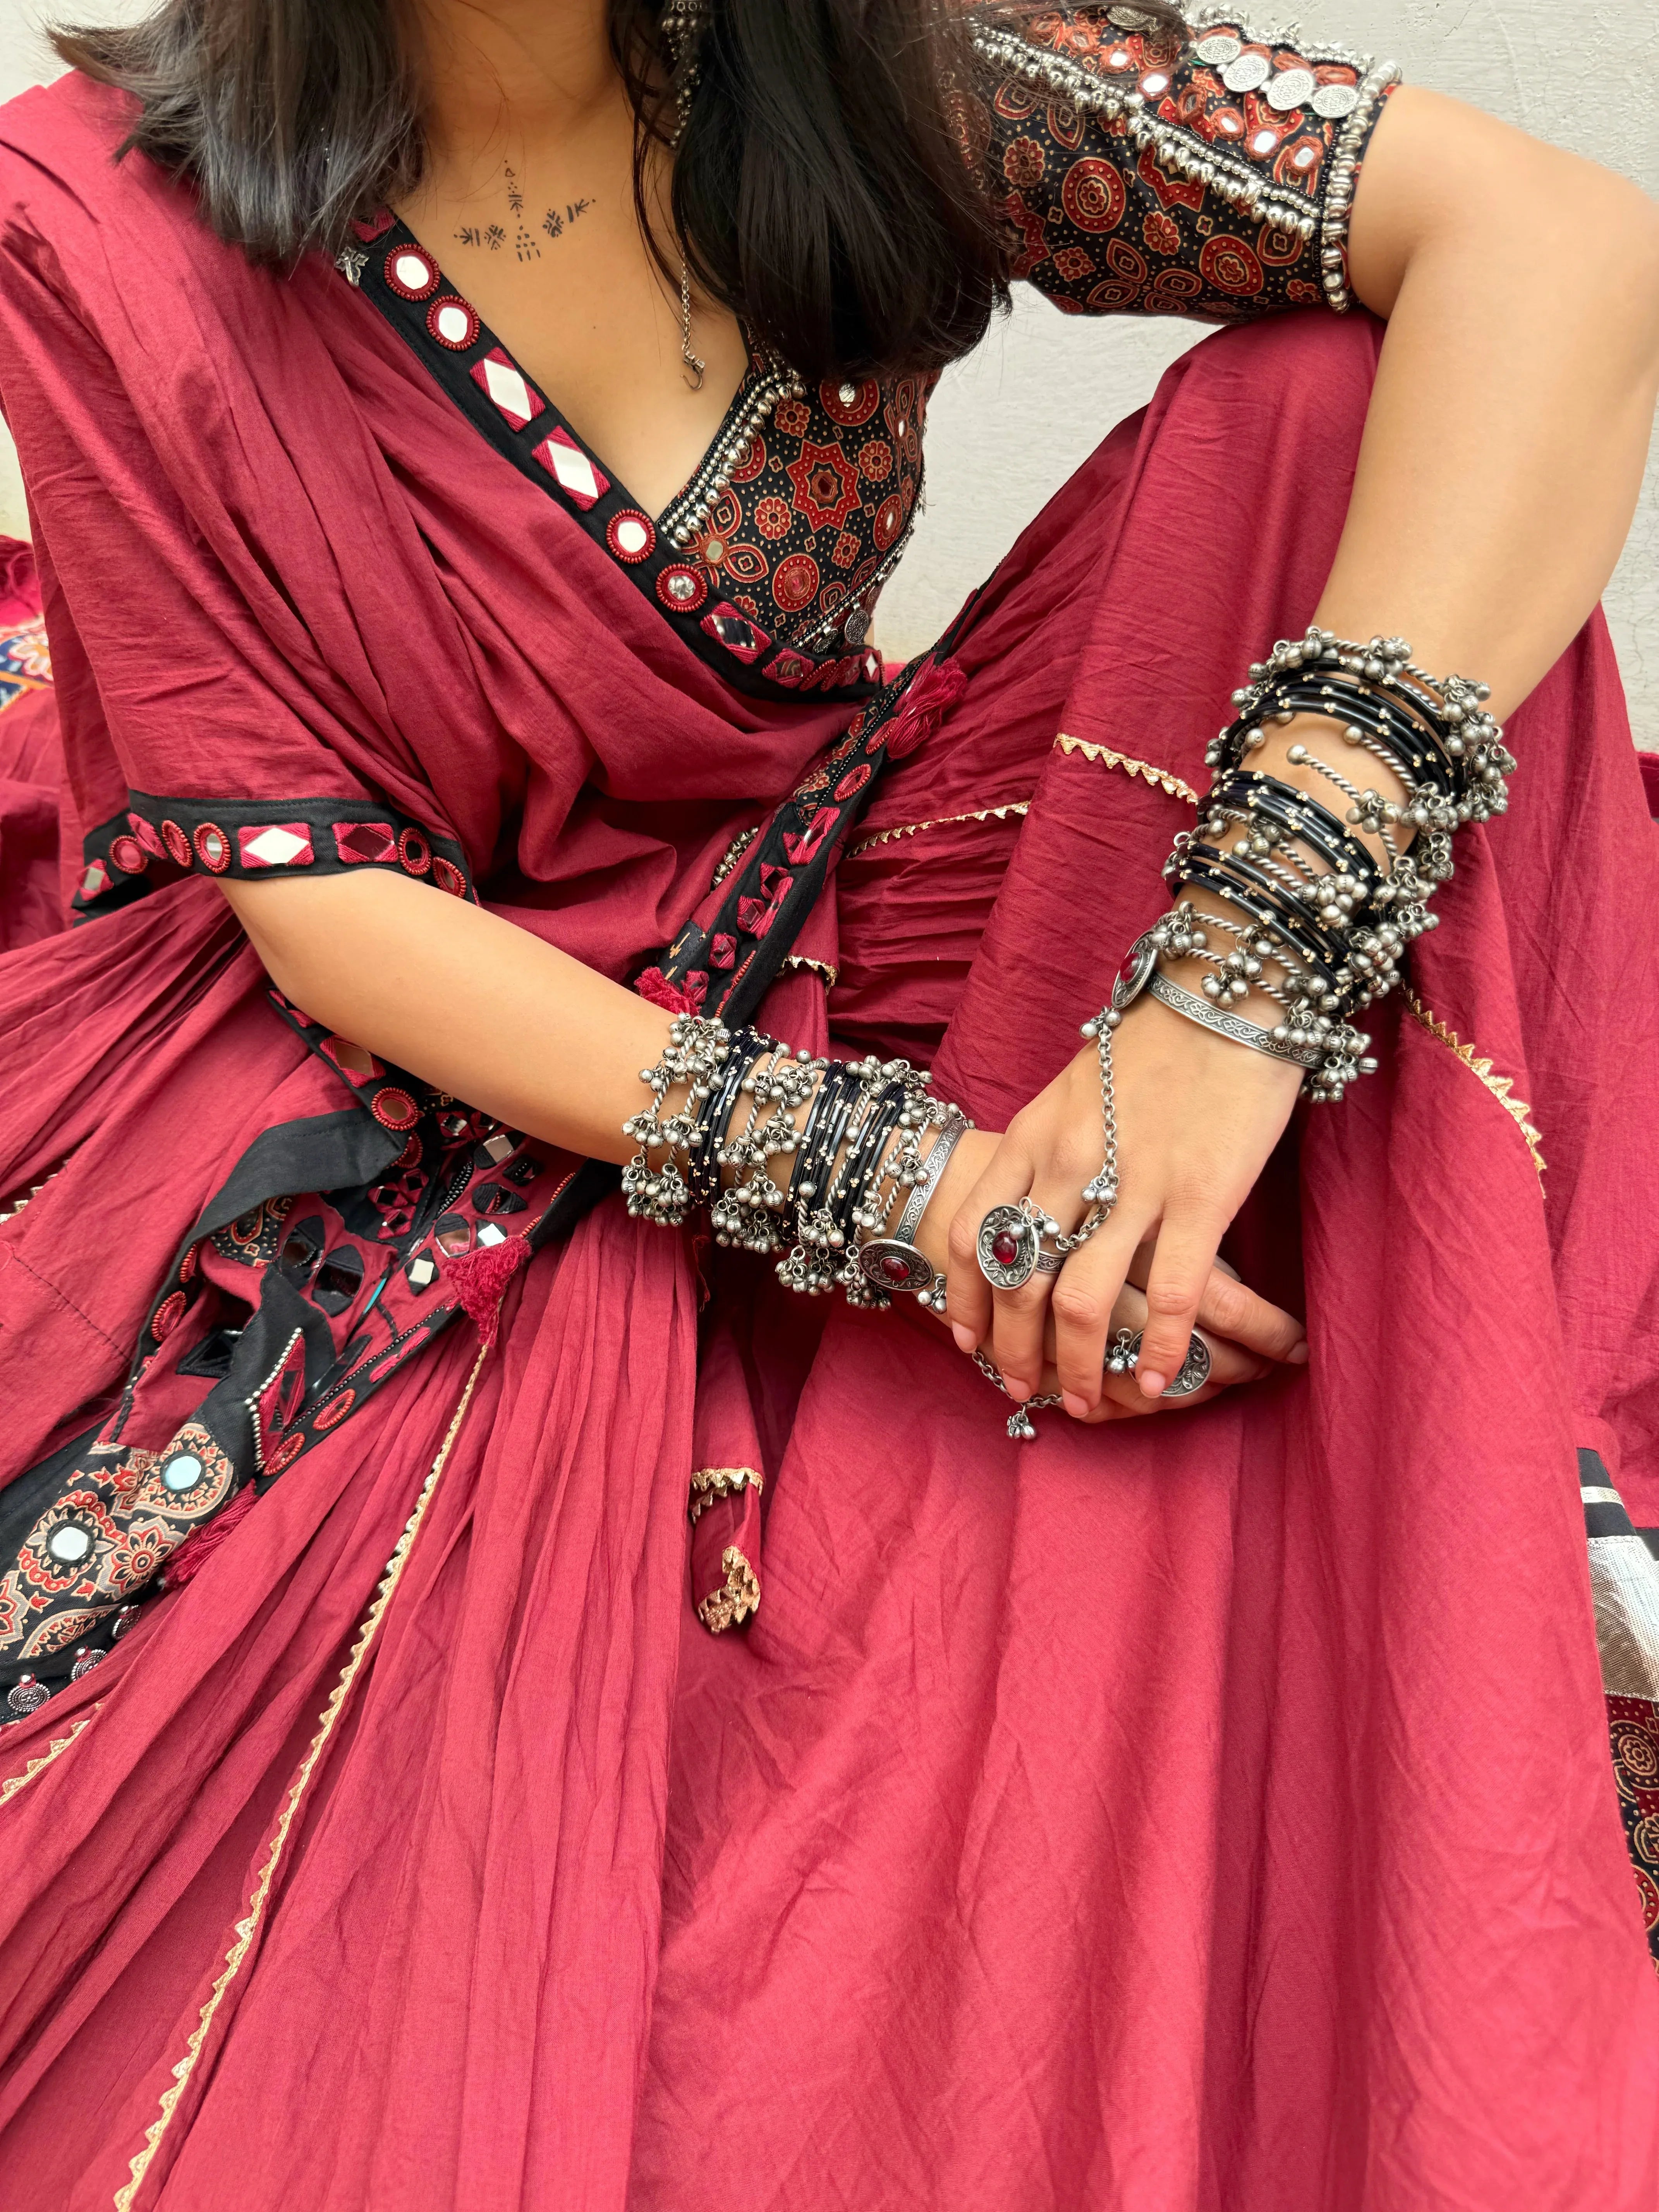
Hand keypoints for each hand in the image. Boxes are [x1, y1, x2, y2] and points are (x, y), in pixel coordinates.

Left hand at [942, 996, 1306, 1414]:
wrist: (1227, 991)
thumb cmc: (1156, 1041)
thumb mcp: (1075, 1089)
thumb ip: (1050, 1147)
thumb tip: (1034, 1201)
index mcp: (1031, 1136)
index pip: (971, 1236)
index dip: (964, 1300)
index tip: (967, 1343)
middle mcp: (1068, 1165)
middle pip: (1017, 1282)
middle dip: (1013, 1352)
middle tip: (1021, 1393)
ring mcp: (1132, 1183)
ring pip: (1079, 1299)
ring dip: (1076, 1365)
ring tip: (1082, 1403)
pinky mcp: (1199, 1196)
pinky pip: (1168, 1292)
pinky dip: (1157, 1348)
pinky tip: (1156, 1381)